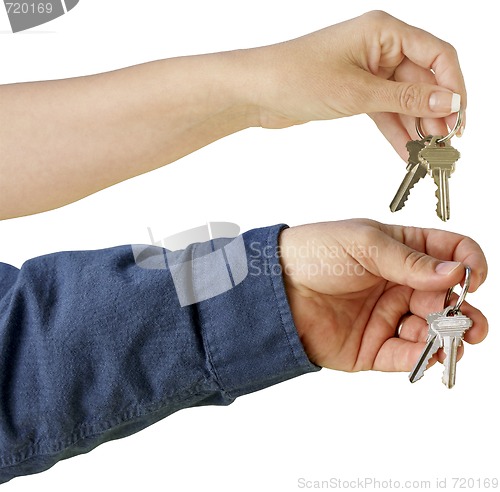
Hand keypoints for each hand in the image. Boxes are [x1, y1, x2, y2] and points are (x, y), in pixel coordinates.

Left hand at [244, 10, 465, 158]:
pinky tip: (404, 151)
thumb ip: (406, 99)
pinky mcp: (354, 92)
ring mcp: (366, 71)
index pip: (438, 55)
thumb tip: (448, 102)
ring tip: (426, 155)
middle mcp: (379, 48)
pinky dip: (394, 130)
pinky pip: (383, 110)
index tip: (459, 119)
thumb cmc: (297, 78)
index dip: (454, 87)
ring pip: (403, 99)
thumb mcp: (358, 92)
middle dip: (434, 113)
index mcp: (384, 31)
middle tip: (443, 146)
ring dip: (415, 126)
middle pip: (422, 80)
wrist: (256, 92)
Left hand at [279, 219, 486, 371]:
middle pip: (447, 298)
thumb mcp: (363, 242)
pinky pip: (407, 355)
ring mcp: (387, 316)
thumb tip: (454, 272)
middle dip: (463, 311)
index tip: (473, 277)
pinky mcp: (373, 346)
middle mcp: (398, 285)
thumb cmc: (313, 253)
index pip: (448, 254)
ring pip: (432, 330)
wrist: (276, 287)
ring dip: (448, 337)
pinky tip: (431, 353)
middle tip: (469, 321)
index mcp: (400, 251)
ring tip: (451, 340)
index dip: (468, 264)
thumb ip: (409, 260)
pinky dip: (423, 357)